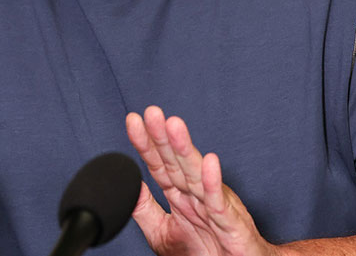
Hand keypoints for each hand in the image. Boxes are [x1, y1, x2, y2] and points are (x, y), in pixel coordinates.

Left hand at [125, 106, 275, 255]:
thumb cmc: (203, 252)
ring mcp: (213, 206)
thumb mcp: (162, 231)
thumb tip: (125, 182)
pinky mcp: (230, 222)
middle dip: (163, 137)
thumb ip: (144, 207)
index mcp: (180, 195)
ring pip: (196, 174)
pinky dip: (213, 182)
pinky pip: (220, 202)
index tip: (133, 121)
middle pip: (176, 162)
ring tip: (174, 125)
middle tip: (151, 113)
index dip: (146, 144)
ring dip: (185, 149)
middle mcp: (196, 195)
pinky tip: (209, 162)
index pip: (159, 165)